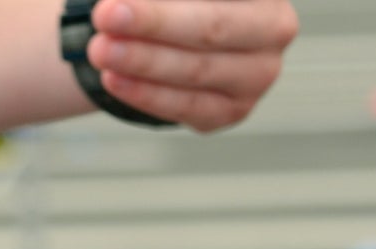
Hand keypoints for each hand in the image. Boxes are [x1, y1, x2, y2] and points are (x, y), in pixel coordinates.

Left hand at [86, 0, 297, 130]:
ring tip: (99, 50)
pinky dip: (145, 93)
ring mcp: (259, 74)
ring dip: (142, 61)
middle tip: (105, 16)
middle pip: (212, 27)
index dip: (167, 1)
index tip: (121, 0)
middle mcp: (276, 27)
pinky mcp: (232, 110)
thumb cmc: (176, 2)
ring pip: (196, 70)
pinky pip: (186, 106)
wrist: (174, 40)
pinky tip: (113, 79)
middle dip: (155, 24)